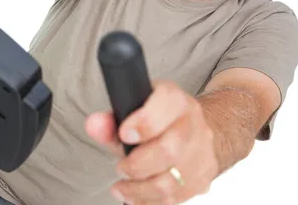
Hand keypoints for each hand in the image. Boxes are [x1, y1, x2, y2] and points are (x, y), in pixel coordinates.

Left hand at [86, 80, 218, 204]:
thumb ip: (111, 120)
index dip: (144, 122)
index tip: (124, 135)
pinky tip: (137, 197)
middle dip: (137, 165)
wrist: (193, 129)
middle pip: (169, 150)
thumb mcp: (134, 111)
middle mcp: (192, 125)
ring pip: (172, 182)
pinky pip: (177, 199)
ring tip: (121, 188)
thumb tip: (94, 125)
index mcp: (175, 101)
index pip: (166, 105)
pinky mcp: (203, 179)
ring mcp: (201, 153)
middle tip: (121, 168)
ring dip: (139, 190)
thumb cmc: (159, 120)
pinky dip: (151, 202)